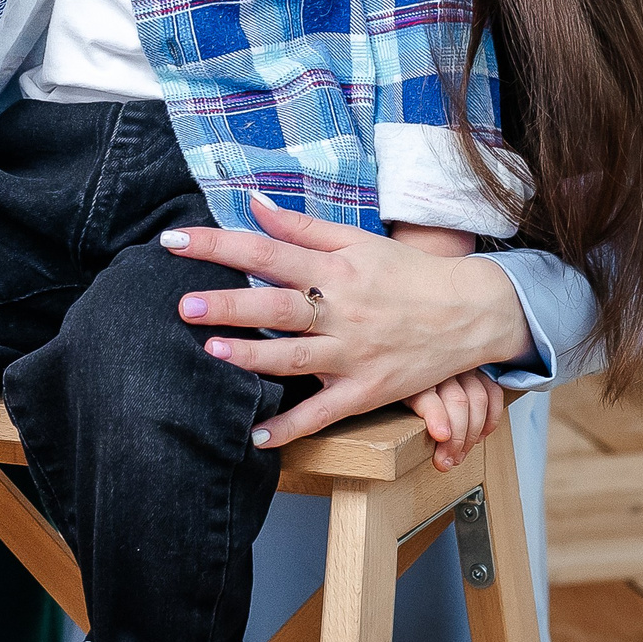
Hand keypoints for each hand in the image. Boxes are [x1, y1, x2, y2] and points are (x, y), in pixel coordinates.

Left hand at [166, 193, 533, 470]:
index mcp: (334, 268)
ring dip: (254, 358)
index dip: (218, 245)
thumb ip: (303, 226)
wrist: (469, 311)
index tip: (173, 240)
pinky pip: (325, 413)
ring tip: (213, 353)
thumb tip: (252, 205)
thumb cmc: (407, 274)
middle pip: (277, 306)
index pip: (266, 251)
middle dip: (229, 305)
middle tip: (184, 304)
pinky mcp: (367, 390)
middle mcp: (341, 310)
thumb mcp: (357, 241)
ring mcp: (353, 353)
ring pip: (296, 358)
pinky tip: (257, 436)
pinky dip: (292, 427)